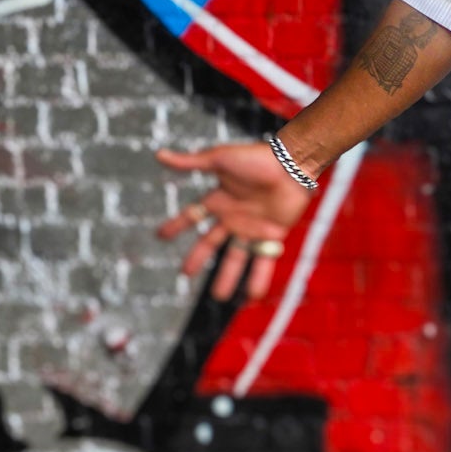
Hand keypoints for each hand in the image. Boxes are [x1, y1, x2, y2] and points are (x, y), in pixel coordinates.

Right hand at [155, 140, 315, 302]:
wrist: (291, 165)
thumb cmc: (256, 158)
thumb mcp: (218, 159)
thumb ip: (189, 162)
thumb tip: (159, 154)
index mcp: (219, 199)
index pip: (193, 215)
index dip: (177, 225)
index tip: (160, 236)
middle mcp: (234, 216)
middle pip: (211, 242)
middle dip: (198, 257)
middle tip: (185, 273)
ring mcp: (253, 228)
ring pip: (236, 257)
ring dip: (227, 277)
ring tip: (219, 296)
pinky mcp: (272, 235)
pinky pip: (264, 261)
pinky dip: (259, 278)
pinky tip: (254, 296)